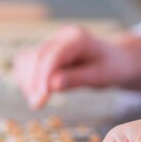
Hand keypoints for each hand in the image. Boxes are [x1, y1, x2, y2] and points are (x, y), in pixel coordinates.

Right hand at [13, 25, 140, 108]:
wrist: (116, 60)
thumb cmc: (111, 69)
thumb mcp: (101, 77)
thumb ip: (77, 79)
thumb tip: (52, 85)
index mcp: (78, 38)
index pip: (52, 55)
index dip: (43, 77)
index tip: (40, 100)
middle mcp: (62, 35)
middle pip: (36, 55)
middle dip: (33, 82)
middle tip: (37, 105)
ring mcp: (51, 40)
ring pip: (26, 57)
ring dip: (26, 80)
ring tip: (37, 102)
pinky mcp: (44, 49)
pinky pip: (25, 60)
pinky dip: (25, 77)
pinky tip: (34, 92)